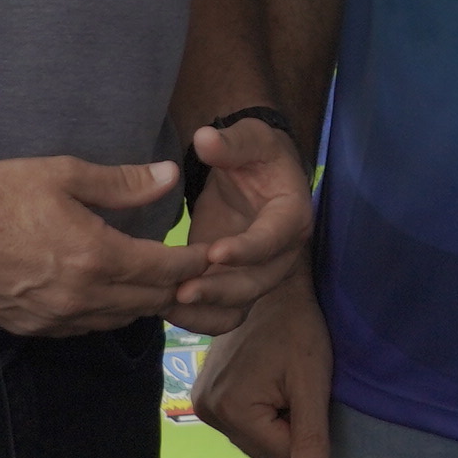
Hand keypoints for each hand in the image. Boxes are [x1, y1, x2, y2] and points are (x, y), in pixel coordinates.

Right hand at [0, 153, 188, 336]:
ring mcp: (54, 319)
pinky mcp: (32, 328)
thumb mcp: (63, 174)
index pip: (166, 270)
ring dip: (147, 302)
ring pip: (121, 319)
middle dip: (181, 287)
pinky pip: (88, 327)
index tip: (217, 254)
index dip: (197, 263)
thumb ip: (123, 182)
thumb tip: (170, 176)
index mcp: (94, 257)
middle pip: (150, 301)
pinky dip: (111, 312)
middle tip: (203, 273)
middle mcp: (79, 297)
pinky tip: (115, 294)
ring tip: (166, 282)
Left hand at [171, 116, 313, 330]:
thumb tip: (205, 138)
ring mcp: (258, 271)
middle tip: (180, 291)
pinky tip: (166, 311)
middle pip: (258, 282)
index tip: (213, 252)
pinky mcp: (234, 282)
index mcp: (291, 215)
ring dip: (207, 310)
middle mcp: (281, 252)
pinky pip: (222, 313)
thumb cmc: (255, 153)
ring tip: (168, 305)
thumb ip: (230, 142)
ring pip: (240, 304)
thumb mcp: (249, 138)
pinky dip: (199, 318)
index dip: (247, 249)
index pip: (274, 238)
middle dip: (220, 290)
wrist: (253, 171)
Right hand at [194, 271, 334, 457]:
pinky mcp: (203, 391)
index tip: (301, 388)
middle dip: (284, 423)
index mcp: (230, 410)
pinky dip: (258, 406)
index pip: (279, 454)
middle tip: (292, 381)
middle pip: (261, 448)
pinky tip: (266, 375)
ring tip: (280, 375)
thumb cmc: (299, 328)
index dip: (300, 427)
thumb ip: (312, 436)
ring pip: (252, 435)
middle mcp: (206, 410)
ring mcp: (200, 400)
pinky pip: (240, 419)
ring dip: (272, 415)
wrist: (273, 285)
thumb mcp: (313, 382)